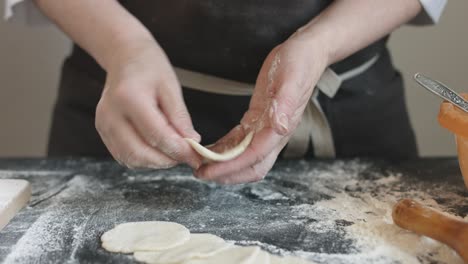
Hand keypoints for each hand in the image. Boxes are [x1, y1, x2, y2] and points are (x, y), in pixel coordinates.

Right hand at [95, 39, 201, 168]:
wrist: (125, 57)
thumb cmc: (149, 67)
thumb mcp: (171, 87)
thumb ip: (180, 118)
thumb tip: (192, 143)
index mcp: (129, 97)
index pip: (156, 135)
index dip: (179, 150)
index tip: (196, 156)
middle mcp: (111, 114)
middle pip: (140, 152)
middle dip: (167, 160)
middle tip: (187, 156)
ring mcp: (103, 124)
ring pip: (131, 159)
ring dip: (156, 162)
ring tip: (174, 152)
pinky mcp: (103, 131)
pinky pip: (124, 155)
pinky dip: (144, 159)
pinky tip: (158, 150)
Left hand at [194, 36, 328, 183]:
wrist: (307, 53)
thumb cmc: (301, 63)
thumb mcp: (292, 79)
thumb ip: (285, 104)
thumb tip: (279, 127)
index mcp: (281, 127)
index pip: (254, 156)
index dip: (231, 166)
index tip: (210, 170)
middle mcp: (274, 133)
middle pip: (252, 166)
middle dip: (227, 174)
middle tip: (200, 172)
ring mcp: (266, 128)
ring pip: (245, 158)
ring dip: (224, 165)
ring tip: (199, 164)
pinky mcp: (258, 120)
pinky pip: (240, 142)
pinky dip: (225, 149)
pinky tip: (210, 149)